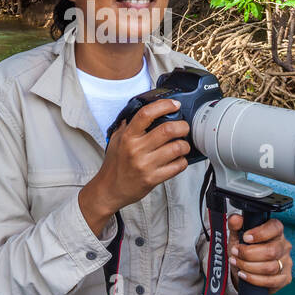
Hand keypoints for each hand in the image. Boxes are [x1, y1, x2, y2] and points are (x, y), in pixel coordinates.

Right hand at [82, 98, 189, 218]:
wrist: (109, 189)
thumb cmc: (114, 165)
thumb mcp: (116, 140)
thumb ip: (128, 125)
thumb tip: (141, 111)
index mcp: (127, 136)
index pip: (146, 114)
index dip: (164, 106)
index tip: (174, 105)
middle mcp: (136, 149)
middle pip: (168, 130)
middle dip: (182, 126)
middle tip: (184, 127)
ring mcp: (145, 165)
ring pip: (176, 148)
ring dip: (185, 145)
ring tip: (182, 145)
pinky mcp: (152, 179)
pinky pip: (177, 167)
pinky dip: (182, 161)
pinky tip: (178, 160)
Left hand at [228, 216, 291, 293]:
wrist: (244, 271)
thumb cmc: (244, 251)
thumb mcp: (236, 236)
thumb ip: (235, 225)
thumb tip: (235, 219)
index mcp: (276, 232)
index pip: (275, 227)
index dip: (260, 233)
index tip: (245, 237)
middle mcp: (284, 246)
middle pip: (272, 251)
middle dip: (249, 253)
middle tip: (235, 252)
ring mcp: (286, 263)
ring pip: (270, 267)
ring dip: (249, 266)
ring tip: (237, 263)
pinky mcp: (285, 278)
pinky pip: (271, 281)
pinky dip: (254, 279)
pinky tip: (244, 275)